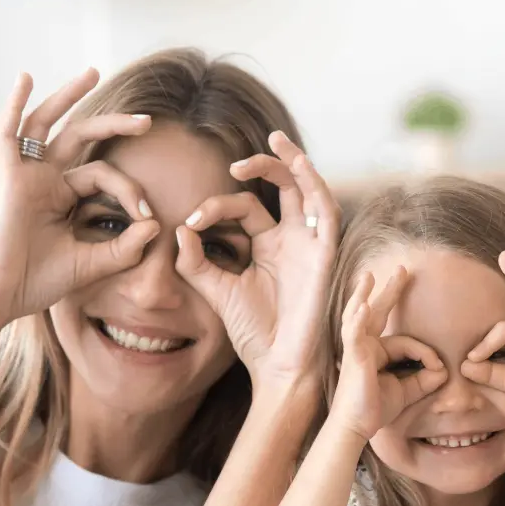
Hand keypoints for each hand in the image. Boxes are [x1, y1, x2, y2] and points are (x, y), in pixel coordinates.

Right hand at [0, 69, 159, 331]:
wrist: (2, 298)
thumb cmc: (39, 282)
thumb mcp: (94, 263)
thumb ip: (126, 247)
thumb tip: (156, 225)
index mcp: (63, 196)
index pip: (104, 176)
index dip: (131, 192)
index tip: (149, 217)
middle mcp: (45, 180)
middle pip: (81, 138)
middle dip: (114, 125)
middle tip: (148, 120)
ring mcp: (25, 175)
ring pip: (48, 124)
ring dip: (69, 96)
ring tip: (94, 73)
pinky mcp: (8, 179)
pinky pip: (7, 135)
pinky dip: (14, 105)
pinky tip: (25, 79)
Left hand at [174, 131, 340, 387]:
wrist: (278, 365)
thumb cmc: (254, 333)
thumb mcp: (216, 291)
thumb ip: (196, 262)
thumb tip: (179, 230)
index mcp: (267, 246)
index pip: (245, 207)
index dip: (215, 207)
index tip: (191, 223)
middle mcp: (291, 240)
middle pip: (284, 187)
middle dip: (265, 164)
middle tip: (237, 161)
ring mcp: (310, 245)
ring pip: (308, 191)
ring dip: (294, 163)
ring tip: (275, 141)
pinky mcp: (325, 255)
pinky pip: (326, 213)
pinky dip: (315, 187)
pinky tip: (300, 166)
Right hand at [330, 268, 447, 440]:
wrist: (357, 427)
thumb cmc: (376, 408)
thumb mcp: (407, 391)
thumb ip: (425, 379)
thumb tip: (444, 370)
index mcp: (378, 352)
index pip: (406, 341)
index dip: (425, 353)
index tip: (438, 369)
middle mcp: (365, 346)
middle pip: (378, 313)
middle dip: (390, 291)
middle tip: (402, 269)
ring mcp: (357, 349)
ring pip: (361, 317)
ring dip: (364, 295)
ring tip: (368, 277)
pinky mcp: (354, 358)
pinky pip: (355, 334)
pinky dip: (358, 319)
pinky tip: (364, 306)